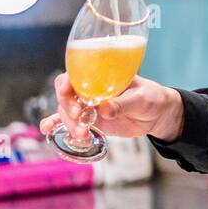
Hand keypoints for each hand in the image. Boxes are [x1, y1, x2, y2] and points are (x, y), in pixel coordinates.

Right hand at [39, 74, 184, 143]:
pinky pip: (71, 123)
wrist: (159, 115)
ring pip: (67, 112)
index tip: (70, 96)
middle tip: (81, 117)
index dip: (67, 85)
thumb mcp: (141, 98)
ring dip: (69, 123)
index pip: (75, 75)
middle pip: (66, 95)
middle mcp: (90, 89)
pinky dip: (58, 126)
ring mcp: (89, 106)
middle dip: (68, 107)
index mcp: (101, 76)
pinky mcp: (91, 121)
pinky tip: (48, 130)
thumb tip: (104, 110)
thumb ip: (122, 104)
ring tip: (82, 134)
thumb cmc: (152, 97)